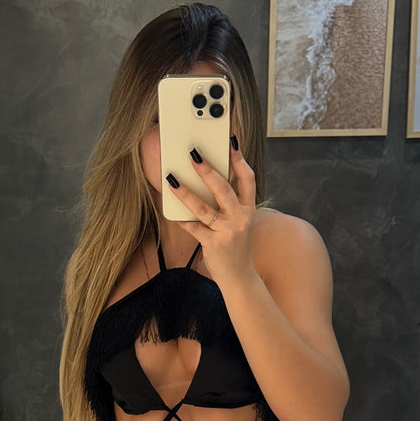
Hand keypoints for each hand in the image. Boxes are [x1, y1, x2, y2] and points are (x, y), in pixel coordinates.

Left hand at [166, 140, 256, 283]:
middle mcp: (240, 218)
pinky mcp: (213, 244)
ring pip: (203, 208)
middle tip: (194, 155)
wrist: (239, 278)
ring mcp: (226, 232)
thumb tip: (206, 181)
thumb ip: (228, 205)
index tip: (231, 143)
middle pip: (224, 189)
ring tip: (171, 179)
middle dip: (208, 170)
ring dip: (185, 192)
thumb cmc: (236, 247)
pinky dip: (181, 219)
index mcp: (248, 210)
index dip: (240, 160)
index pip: (247, 180)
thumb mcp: (239, 223)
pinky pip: (193, 227)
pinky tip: (171, 209)